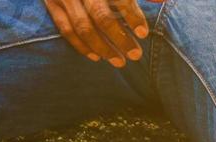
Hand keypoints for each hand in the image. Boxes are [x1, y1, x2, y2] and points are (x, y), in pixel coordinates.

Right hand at [41, 0, 161, 67]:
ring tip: (119, 61)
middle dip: (119, 38)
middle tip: (136, 55)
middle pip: (101, 16)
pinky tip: (96, 57)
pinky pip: (66, 29)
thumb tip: (163, 0)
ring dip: (102, 47)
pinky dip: (81, 45)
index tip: (143, 33)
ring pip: (83, 27)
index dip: (132, 15)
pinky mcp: (52, 4)